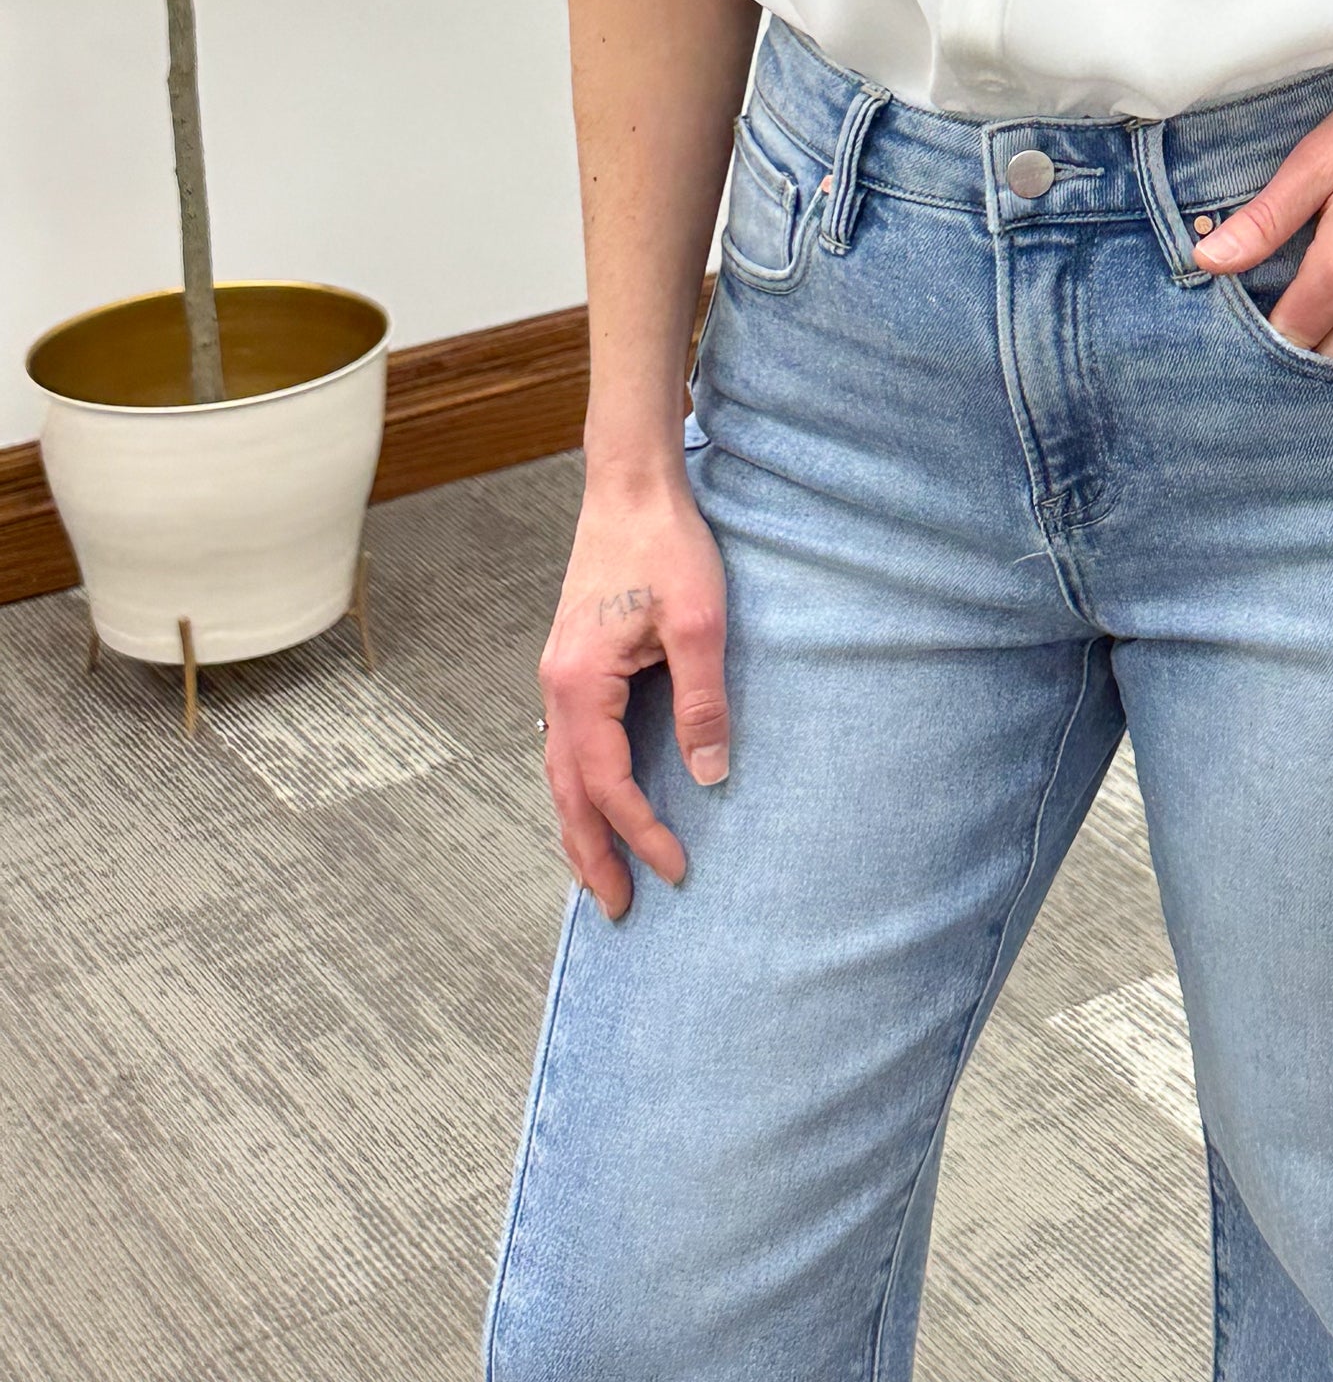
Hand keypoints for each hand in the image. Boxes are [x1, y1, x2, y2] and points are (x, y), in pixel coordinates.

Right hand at [538, 472, 729, 918]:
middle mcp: (557, 688)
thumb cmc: (664, 547)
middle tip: (616, 909)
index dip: (642, 832)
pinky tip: (598, 799)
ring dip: (580, 825)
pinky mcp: (573, 664)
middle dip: (590, 854)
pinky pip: (569, 744)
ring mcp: (559, 677)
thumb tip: (710, 773)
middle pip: (566, 792)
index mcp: (579, 686)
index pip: (608, 784)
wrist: (631, 489)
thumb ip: (702, 702)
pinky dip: (580, 785)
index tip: (676, 867)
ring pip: (560, 772)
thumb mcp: (699, 624)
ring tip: (599, 872)